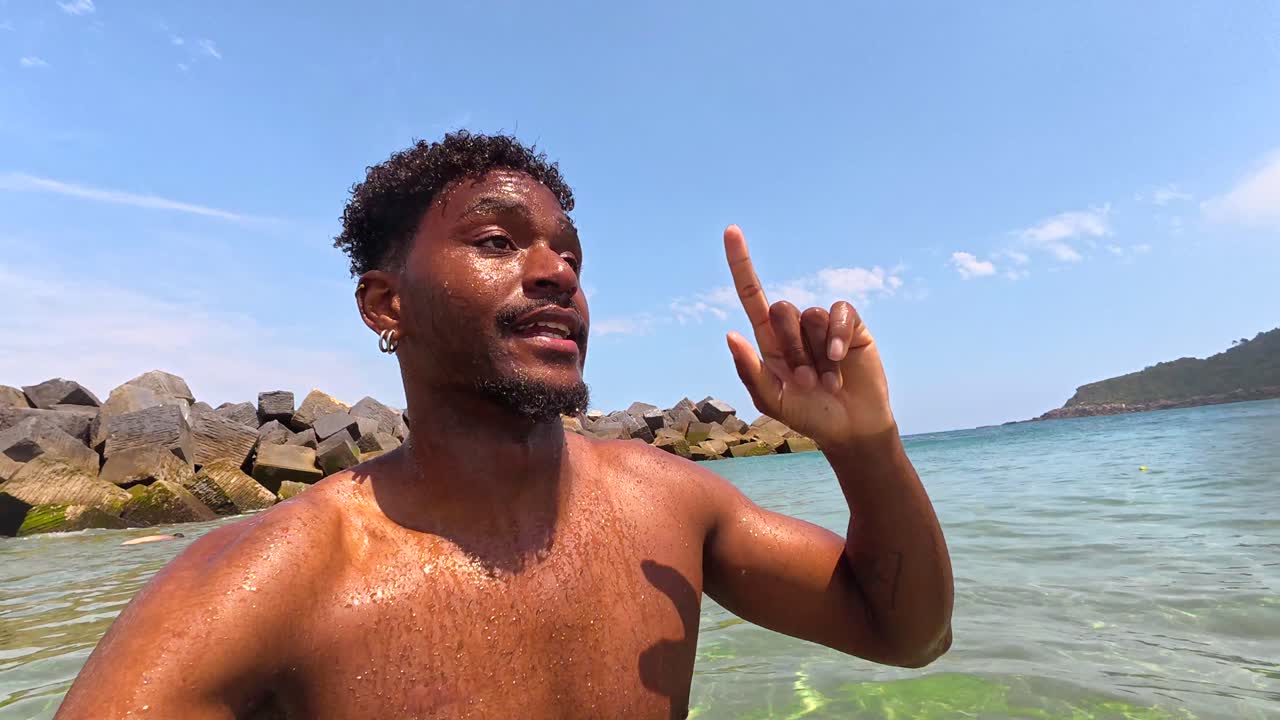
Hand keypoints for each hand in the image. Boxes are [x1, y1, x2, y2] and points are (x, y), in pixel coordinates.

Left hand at [723, 225, 895, 448]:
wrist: (850, 428)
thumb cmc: (808, 415)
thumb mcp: (772, 401)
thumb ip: (750, 371)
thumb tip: (730, 334)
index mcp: (769, 341)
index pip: (752, 294)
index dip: (741, 263)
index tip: (731, 230)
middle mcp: (795, 328)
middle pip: (781, 309)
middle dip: (791, 347)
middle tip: (804, 379)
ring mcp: (823, 325)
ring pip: (810, 315)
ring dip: (816, 353)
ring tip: (825, 379)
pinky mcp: (850, 325)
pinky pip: (839, 312)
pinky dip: (837, 335)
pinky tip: (839, 359)